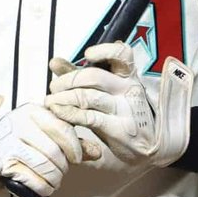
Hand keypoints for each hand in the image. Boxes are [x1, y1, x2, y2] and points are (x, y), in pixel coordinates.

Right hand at [0, 96, 97, 196]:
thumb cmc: (22, 139)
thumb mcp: (46, 133)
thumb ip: (73, 141)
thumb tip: (97, 152)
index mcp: (34, 111)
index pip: (64, 129)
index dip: (75, 148)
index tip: (76, 158)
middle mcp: (20, 123)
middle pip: (55, 152)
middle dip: (64, 167)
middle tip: (62, 171)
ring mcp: (10, 142)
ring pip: (45, 166)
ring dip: (55, 179)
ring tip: (54, 180)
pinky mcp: (3, 161)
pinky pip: (31, 178)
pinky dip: (43, 187)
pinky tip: (45, 187)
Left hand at [46, 43, 191, 173]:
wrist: (145, 146)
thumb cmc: (120, 113)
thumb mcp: (104, 91)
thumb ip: (79, 76)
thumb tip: (54, 62)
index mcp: (128, 76)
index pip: (123, 53)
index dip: (104, 50)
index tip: (87, 55)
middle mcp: (129, 89)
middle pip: (94, 76)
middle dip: (67, 80)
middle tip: (54, 88)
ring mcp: (125, 109)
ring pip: (88, 96)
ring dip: (63, 98)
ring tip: (51, 102)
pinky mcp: (119, 129)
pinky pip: (89, 117)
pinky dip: (69, 113)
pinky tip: (59, 113)